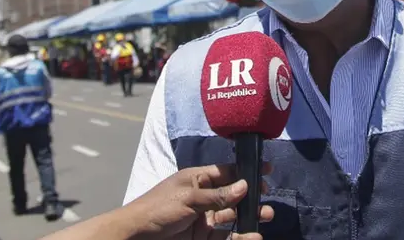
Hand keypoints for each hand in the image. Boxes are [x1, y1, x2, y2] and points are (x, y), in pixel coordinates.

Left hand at [123, 163, 273, 239]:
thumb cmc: (158, 209)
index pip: (226, 172)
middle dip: (251, 196)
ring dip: (249, 215)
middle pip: (233, 195)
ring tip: (266, 215)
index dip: (245, 171)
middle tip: (267, 197)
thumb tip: (245, 185)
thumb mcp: (189, 198)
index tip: (266, 170)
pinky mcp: (203, 237)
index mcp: (197, 180)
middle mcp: (203, 198)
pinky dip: (240, 235)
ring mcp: (203, 218)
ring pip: (232, 216)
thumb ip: (218, 195)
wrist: (136, 237)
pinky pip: (226, 235)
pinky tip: (253, 236)